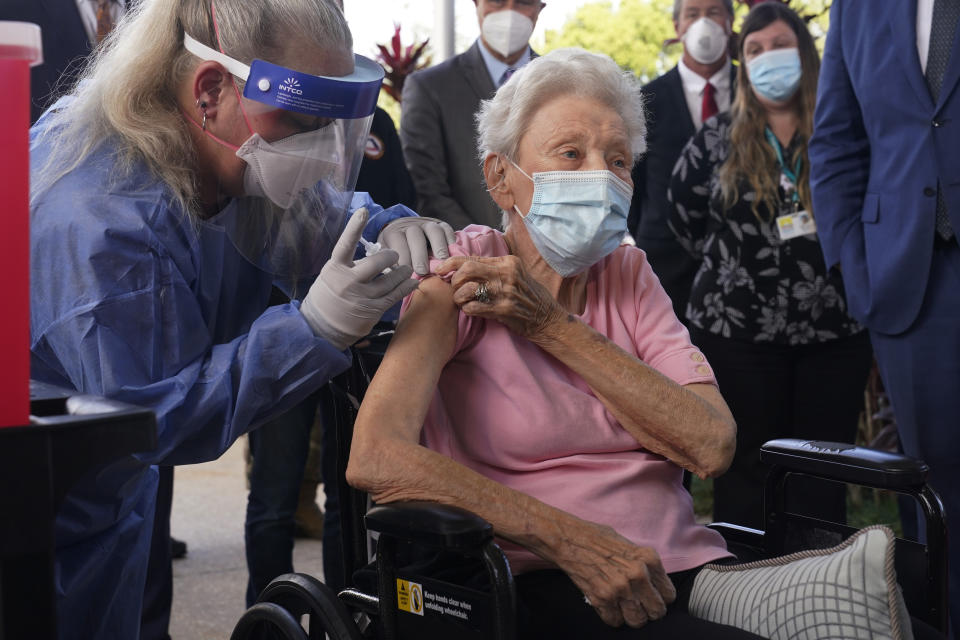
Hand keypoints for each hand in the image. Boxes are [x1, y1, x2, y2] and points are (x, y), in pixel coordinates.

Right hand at [301, 208, 417, 349]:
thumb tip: (374, 253)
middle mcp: (348, 281)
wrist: (321, 326)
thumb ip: (350, 264)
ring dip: (402, 272)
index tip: (363, 211)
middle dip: (390, 256)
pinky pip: (394, 296)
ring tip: (407, 269)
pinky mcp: (372, 309)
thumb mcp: (332, 275)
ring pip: (390, 280)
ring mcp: (361, 297)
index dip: (354, 227)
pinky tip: (412, 283)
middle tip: (394, 255)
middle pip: (376, 263)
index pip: (345, 244)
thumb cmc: (328, 296)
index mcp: (335, 268)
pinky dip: (406, 288)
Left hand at [378, 216, 455, 274]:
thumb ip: (389, 264)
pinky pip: (447, 230)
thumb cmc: (395, 250)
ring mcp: (427, 224)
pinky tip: (452, 254)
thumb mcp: (387, 254)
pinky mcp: (441, 225)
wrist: (404, 231)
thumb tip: (393, 277)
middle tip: (422, 271)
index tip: (406, 273)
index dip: (403, 257)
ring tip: (442, 262)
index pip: (398, 242)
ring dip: (439, 246)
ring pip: (434, 231)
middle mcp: (411, 225)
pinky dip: (451, 241)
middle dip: (419, 255)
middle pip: (416, 236)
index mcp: (395, 232)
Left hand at [435, 255, 565, 339]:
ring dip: (458, 297)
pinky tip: (470, 310)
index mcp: (508, 261)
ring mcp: (505, 292)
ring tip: (461, 301)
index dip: (451, 263)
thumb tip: (465, 265)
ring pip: (467, 289)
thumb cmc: (529, 296)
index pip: (472, 258)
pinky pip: (473, 307)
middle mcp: (506, 273)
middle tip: (453, 288)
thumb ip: (494, 268)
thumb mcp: (516, 274)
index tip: (440, 269)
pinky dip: (467, 309)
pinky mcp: (503, 309)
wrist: (546, 318)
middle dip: (454, 279)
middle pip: (467, 269)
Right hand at [553, 518, 675, 627]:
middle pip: (657, 611)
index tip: (651, 596)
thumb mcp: (628, 544)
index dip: (659, 597)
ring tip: (623, 606)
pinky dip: (611, 616)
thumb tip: (655, 583)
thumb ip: (644, 564)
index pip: (669, 594)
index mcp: (648, 559)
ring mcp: (620, 588)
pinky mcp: (602, 598)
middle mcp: (638, 575)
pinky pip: (615, 621)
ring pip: (637, 621)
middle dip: (648, 610)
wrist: (568, 539)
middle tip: (638, 604)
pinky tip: (607, 603)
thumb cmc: (597, 538)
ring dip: (631, 616)